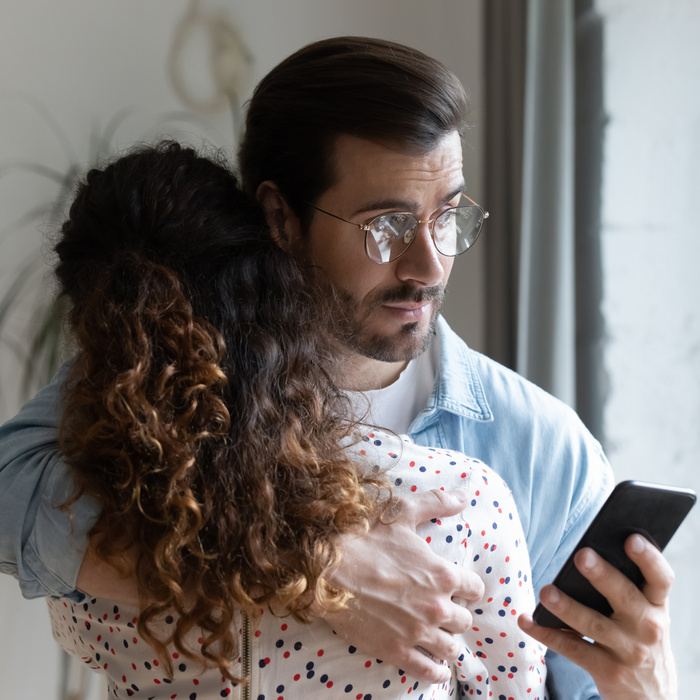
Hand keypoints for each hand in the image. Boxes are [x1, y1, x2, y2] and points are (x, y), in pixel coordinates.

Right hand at [322, 488, 484, 682]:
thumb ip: (436, 502)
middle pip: (464, 620)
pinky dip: (435, 670)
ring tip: (439, 637)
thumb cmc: (364, 538)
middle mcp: (435, 606)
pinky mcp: (397, 650)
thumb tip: (463, 495)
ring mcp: (417, 631)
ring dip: (447, 641)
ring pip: (450, 647)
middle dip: (456, 614)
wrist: (326, 569)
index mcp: (441, 574)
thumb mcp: (402, 512)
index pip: (475, 589)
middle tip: (443, 610)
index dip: (467, 587)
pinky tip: (435, 666)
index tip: (458, 587)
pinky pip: (429, 670)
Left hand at [519, 534, 677, 699]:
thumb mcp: (645, 615)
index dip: (649, 558)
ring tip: (546, 591)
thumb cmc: (639, 638)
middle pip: (624, 596)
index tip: (631, 539)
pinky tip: (526, 620)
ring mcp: (629, 651)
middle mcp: (648, 628)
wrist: (652, 698)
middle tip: (581, 555)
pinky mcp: (608, 671)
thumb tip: (586, 553)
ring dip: (567, 607)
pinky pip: (572, 649)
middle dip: (602, 575)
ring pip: (594, 624)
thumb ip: (626, 588)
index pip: (660, 578)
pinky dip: (546, 633)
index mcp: (657, 605)